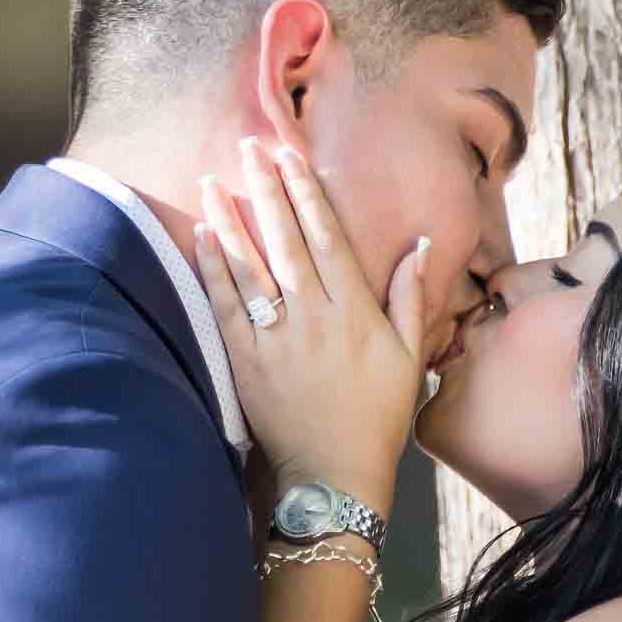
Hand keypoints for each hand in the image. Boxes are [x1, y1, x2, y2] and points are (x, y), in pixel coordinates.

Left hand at [193, 136, 429, 512]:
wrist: (335, 475)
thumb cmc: (377, 417)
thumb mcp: (409, 357)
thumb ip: (409, 297)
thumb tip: (418, 243)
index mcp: (355, 311)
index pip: (327, 237)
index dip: (307, 193)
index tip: (292, 157)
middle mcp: (314, 316)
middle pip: (285, 239)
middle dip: (266, 189)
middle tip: (249, 147)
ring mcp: (276, 338)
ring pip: (250, 265)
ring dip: (230, 218)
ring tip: (212, 180)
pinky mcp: (246, 362)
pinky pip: (225, 305)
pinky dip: (213, 269)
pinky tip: (203, 236)